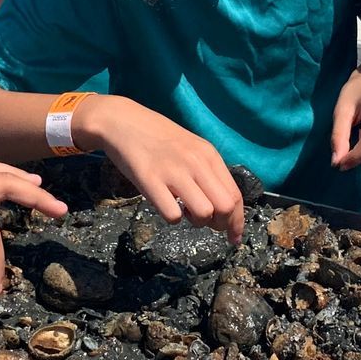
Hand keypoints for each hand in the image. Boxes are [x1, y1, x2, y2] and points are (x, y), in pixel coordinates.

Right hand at [78, 95, 244, 241]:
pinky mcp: (150, 180)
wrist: (123, 121)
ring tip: (184, 212)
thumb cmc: (158, 137)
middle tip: (206, 224)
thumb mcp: (191, 148)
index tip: (234, 237)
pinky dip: (172, 218)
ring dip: (196, 222)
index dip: (237, 221)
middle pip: (225, 207)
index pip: (235, 195)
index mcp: (209, 155)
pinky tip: (165, 205)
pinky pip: (172, 214)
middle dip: (221, 225)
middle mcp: (196, 163)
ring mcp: (174, 171)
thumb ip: (207, 172)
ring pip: (203, 213)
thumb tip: (222, 206)